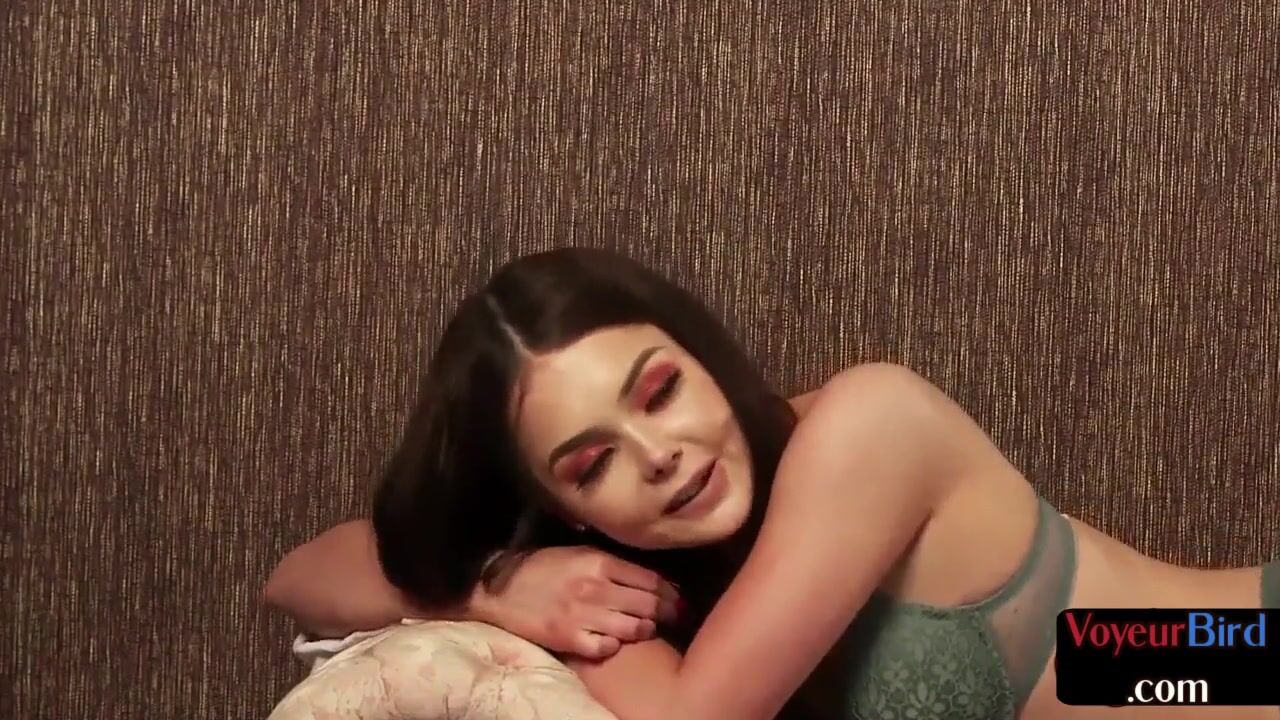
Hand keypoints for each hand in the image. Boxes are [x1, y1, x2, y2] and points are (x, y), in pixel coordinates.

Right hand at [476, 545, 679, 659]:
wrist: (498, 587)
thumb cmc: (541, 566)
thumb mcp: (579, 551)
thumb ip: (612, 563)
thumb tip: (649, 577)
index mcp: (599, 561)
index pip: (651, 579)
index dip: (671, 592)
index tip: (679, 598)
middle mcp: (596, 588)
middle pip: (648, 604)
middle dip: (668, 612)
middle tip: (676, 617)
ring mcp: (583, 615)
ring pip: (633, 629)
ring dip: (644, 630)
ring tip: (646, 629)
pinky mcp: (569, 638)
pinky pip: (605, 649)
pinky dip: (614, 647)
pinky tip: (613, 642)